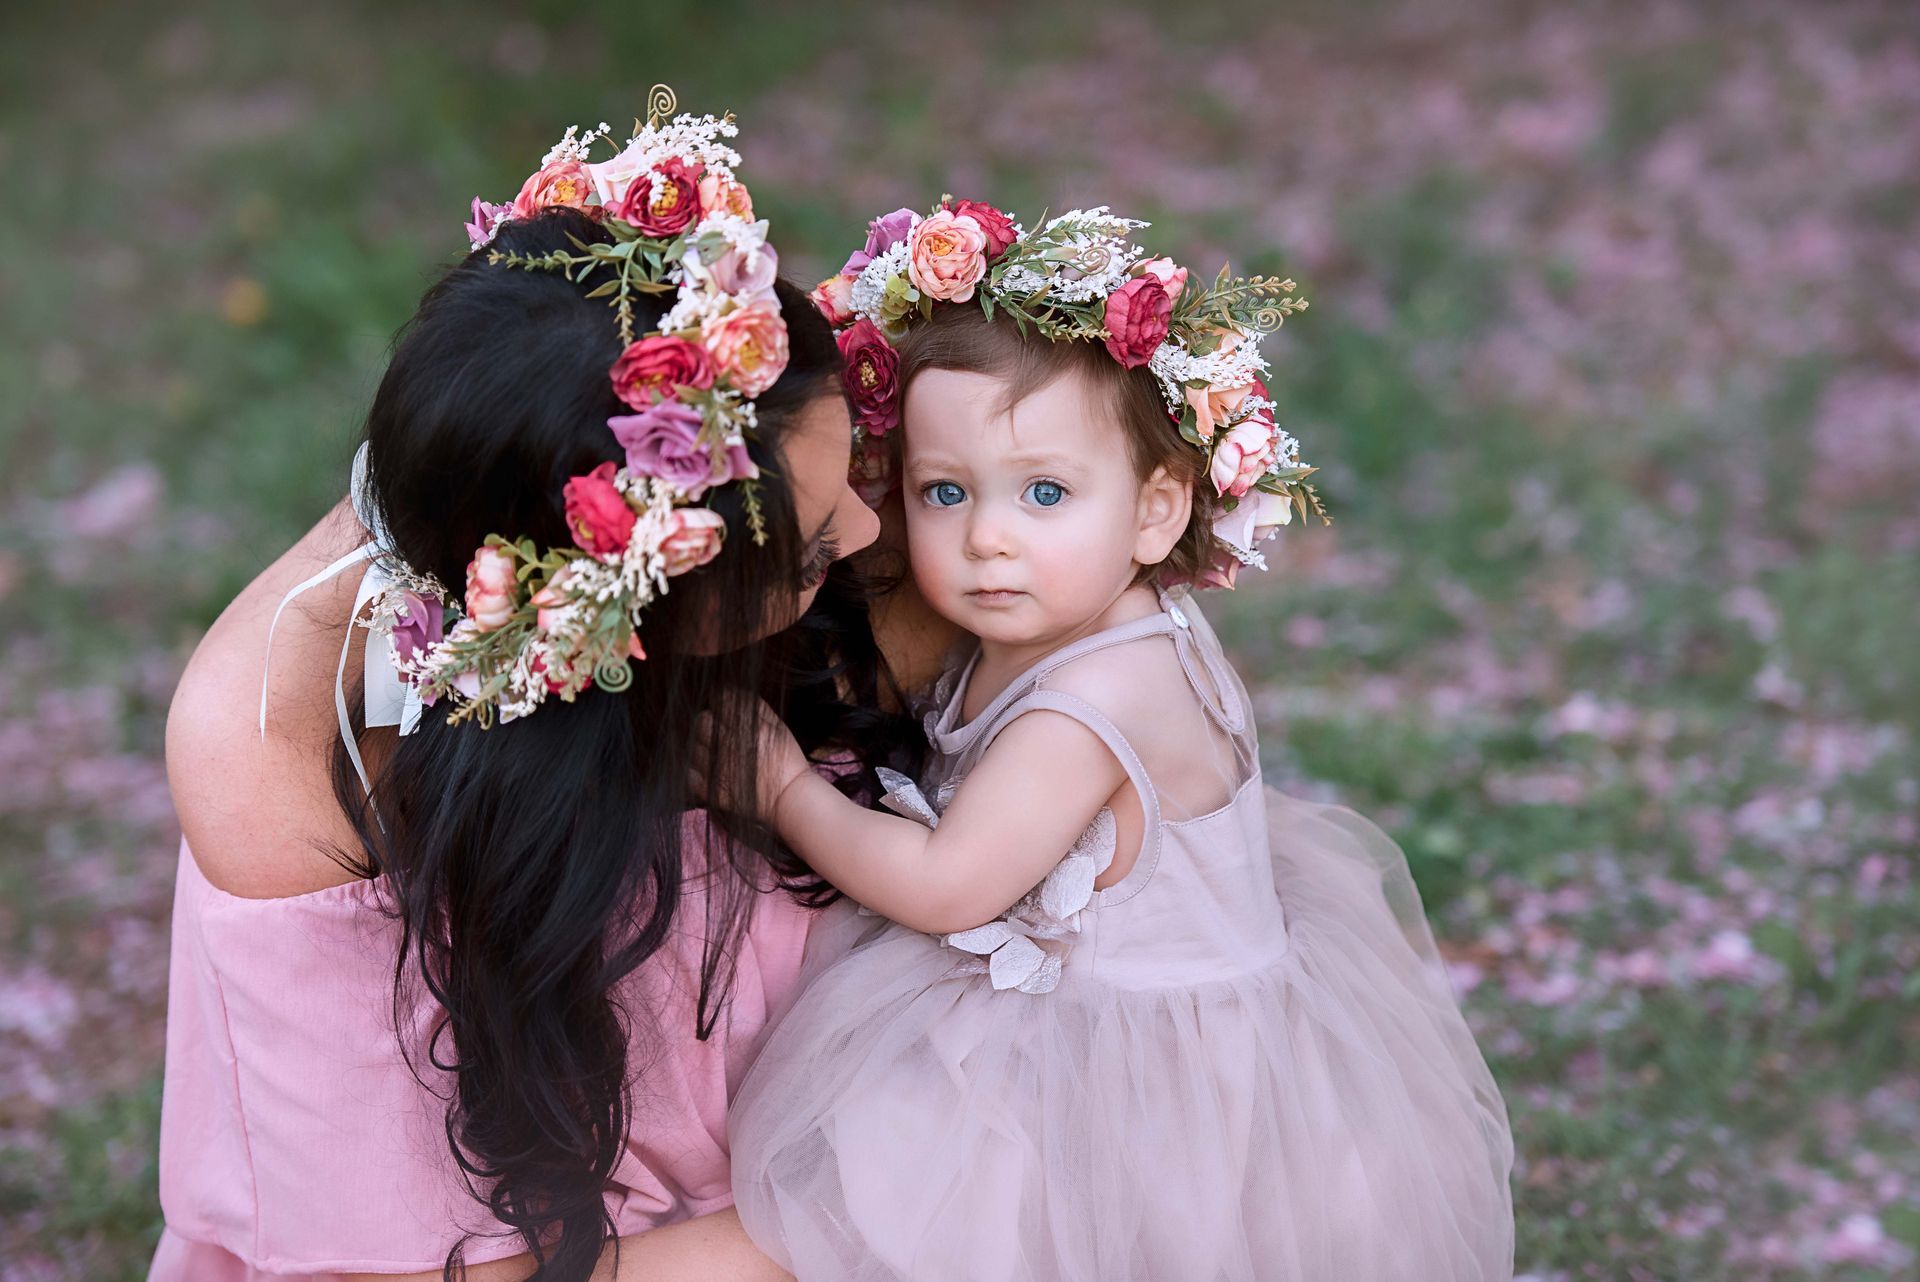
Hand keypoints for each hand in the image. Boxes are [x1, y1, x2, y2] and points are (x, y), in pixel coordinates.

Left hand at [689, 697, 811, 825]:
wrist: (789, 797)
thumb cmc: (787, 759)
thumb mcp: (778, 726)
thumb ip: (756, 705)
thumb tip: (734, 691)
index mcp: (747, 726)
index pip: (719, 699)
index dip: (720, 701)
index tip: (723, 708)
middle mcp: (728, 745)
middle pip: (701, 721)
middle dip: (707, 721)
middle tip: (717, 730)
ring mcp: (717, 769)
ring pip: (693, 746)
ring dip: (700, 746)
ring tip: (713, 751)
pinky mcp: (711, 790)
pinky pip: (690, 774)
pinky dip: (694, 770)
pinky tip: (706, 769)